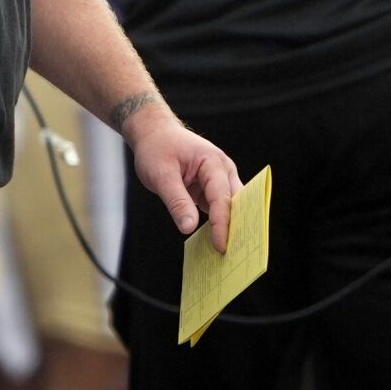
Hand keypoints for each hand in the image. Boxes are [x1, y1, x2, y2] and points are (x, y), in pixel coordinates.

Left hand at [123, 105, 242, 251]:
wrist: (153, 133)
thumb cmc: (157, 148)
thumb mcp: (161, 175)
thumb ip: (176, 201)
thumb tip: (189, 228)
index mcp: (213, 162)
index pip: (222, 197)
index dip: (222, 224)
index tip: (220, 247)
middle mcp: (222, 170)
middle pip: (236, 203)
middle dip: (237, 228)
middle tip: (235, 256)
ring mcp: (218, 180)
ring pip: (231, 208)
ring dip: (229, 228)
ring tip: (227, 255)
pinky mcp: (211, 189)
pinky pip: (218, 209)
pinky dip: (218, 225)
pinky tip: (214, 243)